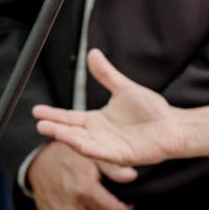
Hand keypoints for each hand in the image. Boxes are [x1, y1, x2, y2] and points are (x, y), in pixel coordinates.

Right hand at [27, 141, 131, 209]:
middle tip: (112, 207)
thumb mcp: (90, 155)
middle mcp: (72, 208)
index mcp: (84, 189)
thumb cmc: (67, 157)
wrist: (39, 163)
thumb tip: (132, 176)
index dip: (125, 209)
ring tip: (97, 209)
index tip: (124, 204)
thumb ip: (113, 167)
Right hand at [33, 49, 185, 174]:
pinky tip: (82, 145)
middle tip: (39, 124)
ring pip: (84, 144)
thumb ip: (106, 74)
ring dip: (68, 139)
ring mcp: (110, 147)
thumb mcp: (123, 88)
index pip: (70, 118)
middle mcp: (100, 135)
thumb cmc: (150, 109)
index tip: (35, 110)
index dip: (54, 114)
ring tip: (52, 131)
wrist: (173, 125)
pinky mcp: (123, 156)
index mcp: (97, 121)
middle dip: (55, 128)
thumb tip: (92, 53)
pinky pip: (105, 154)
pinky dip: (93, 150)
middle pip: (72, 132)